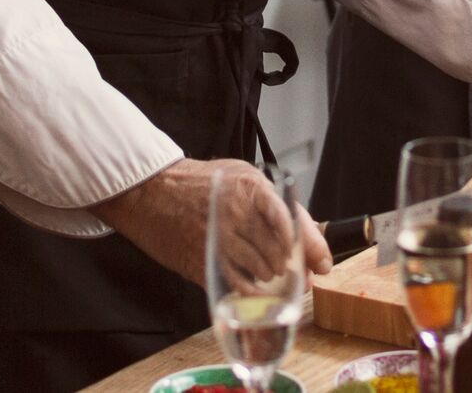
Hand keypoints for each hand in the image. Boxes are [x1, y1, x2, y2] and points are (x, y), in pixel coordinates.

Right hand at [97, 158, 333, 288]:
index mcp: (251, 189)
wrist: (151, 192)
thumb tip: (307, 242)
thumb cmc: (201, 184)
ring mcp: (218, 238)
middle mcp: (236, 213)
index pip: (290, 223)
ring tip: (269, 274)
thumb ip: (276, 207)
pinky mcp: (202, 260)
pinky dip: (251, 292)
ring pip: (260, 269)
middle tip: (295, 274)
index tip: (320, 264)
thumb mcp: (244, 179)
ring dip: (271, 277)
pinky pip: (236, 284)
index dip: (309, 248)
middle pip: (278, 250)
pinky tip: (255, 291)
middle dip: (292, 268)